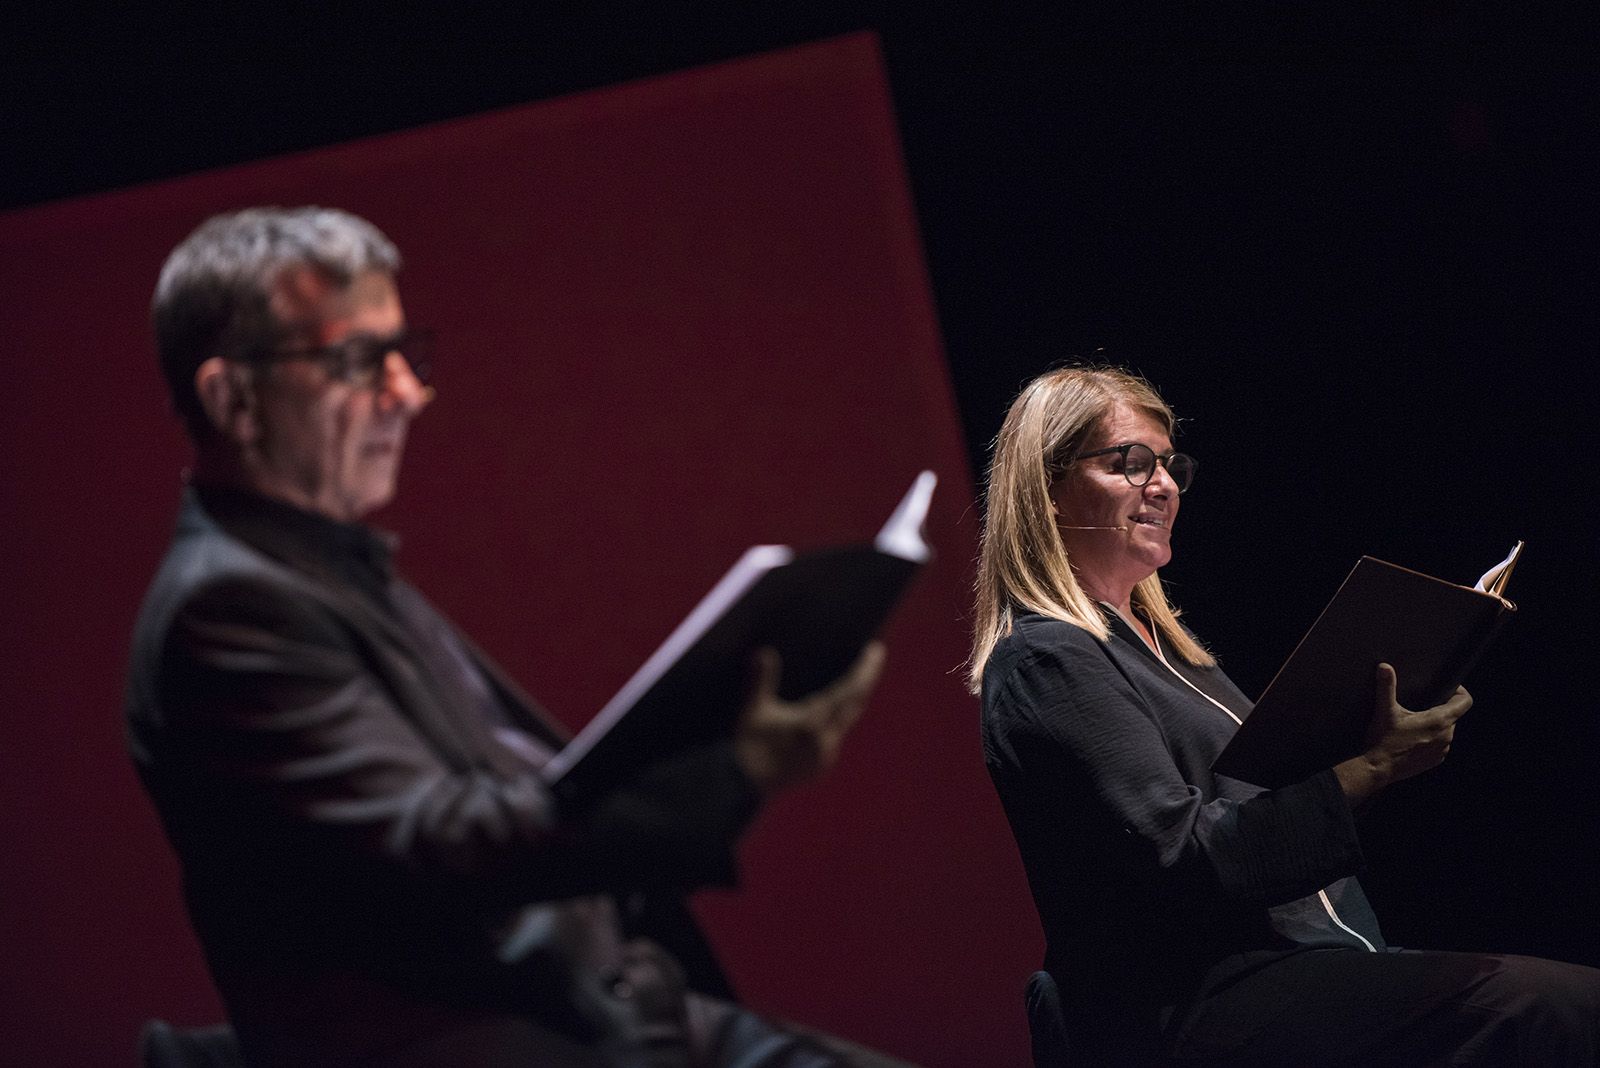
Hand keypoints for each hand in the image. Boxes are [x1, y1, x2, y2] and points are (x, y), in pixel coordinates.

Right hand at [733, 642, 885, 794]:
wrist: (743, 786)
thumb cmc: (748, 744)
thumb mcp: (753, 710)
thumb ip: (761, 680)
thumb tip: (764, 652)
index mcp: (812, 723)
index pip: (849, 692)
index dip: (865, 670)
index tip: (876, 650)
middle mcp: (826, 740)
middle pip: (855, 704)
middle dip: (866, 679)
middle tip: (875, 656)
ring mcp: (826, 756)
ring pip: (848, 721)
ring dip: (854, 699)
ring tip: (860, 678)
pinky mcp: (821, 767)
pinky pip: (837, 737)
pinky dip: (840, 718)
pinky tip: (839, 709)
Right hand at [1334, 663, 1471, 804]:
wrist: (1378, 768)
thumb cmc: (1383, 740)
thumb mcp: (1385, 711)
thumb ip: (1386, 687)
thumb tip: (1384, 667)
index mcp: (1439, 721)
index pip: (1465, 702)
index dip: (1460, 691)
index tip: (1448, 688)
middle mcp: (1446, 736)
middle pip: (1453, 715)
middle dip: (1440, 709)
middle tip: (1420, 706)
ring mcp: (1443, 750)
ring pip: (1446, 730)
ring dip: (1435, 725)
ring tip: (1414, 723)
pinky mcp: (1436, 760)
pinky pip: (1440, 744)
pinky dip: (1431, 739)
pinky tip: (1413, 739)